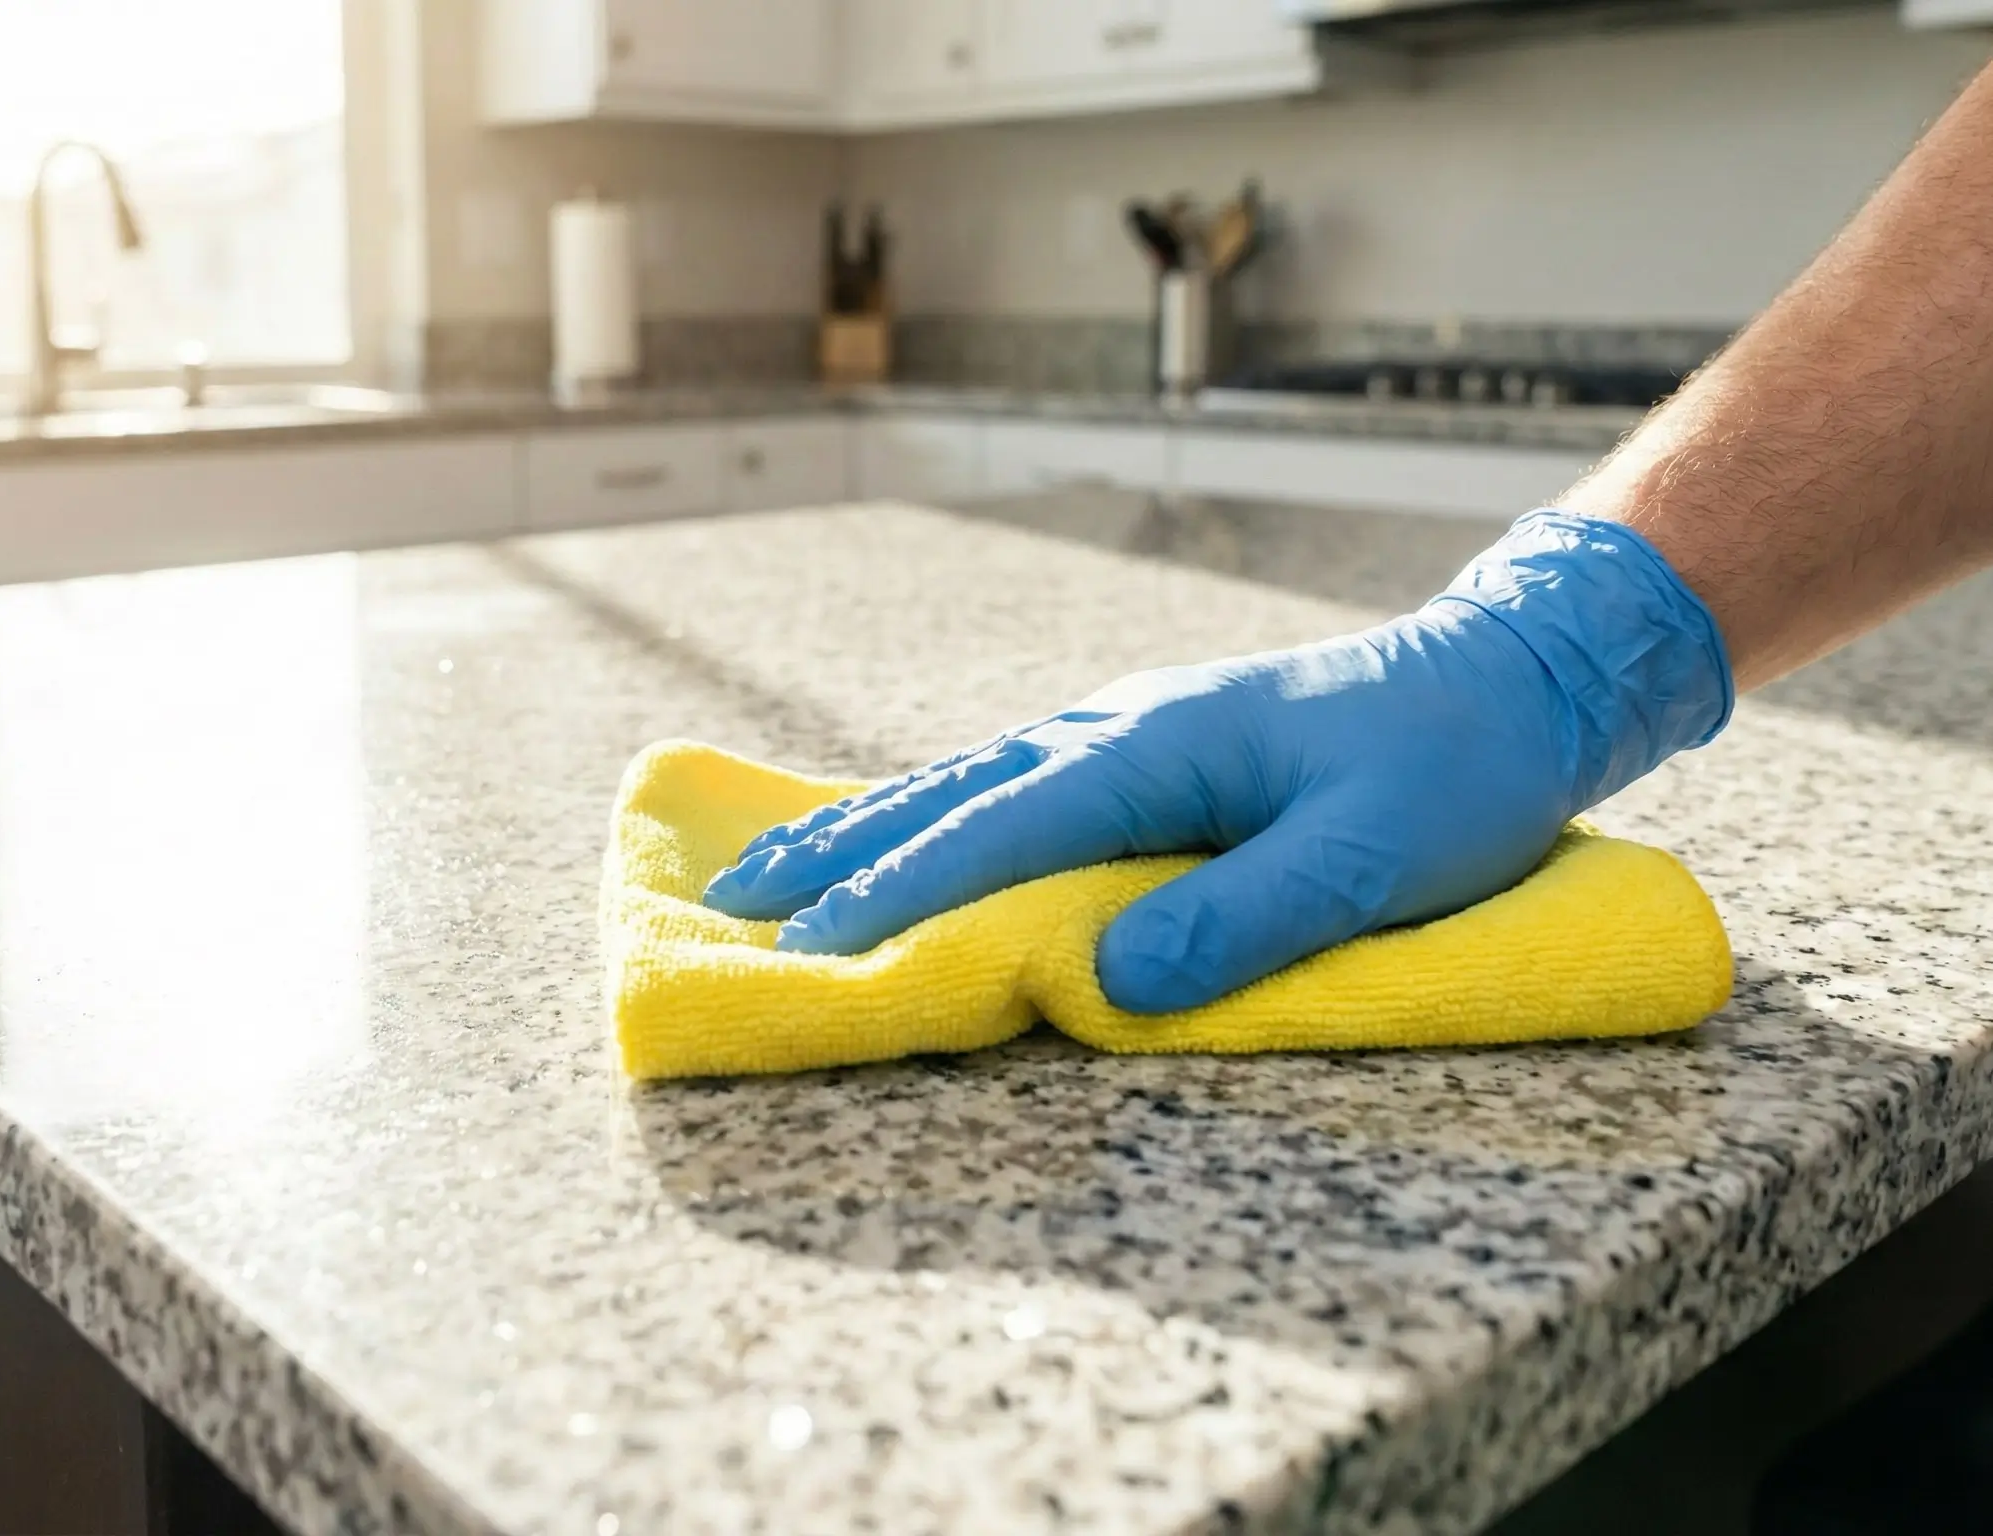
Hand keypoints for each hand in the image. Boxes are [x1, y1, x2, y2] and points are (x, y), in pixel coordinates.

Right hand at [702, 512, 1732, 1012]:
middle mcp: (1118, 727)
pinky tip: (899, 830)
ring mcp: (1126, 730)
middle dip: (842, 854)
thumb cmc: (1453, 766)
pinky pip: (1008, 783)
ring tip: (772, 870)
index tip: (816, 944)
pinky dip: (931, 812)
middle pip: (952, 795)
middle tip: (740, 905)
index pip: (1002, 830)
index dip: (904, 891)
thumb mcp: (1375, 858)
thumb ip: (1244, 918)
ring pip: (967, 783)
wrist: (1509, 672)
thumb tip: (1112, 977)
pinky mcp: (1145, 748)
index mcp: (1158, 748)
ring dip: (866, 828)